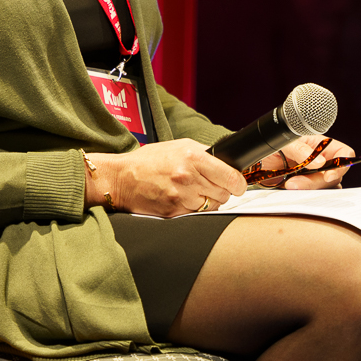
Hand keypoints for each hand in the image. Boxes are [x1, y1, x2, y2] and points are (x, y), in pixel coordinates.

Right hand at [85, 139, 247, 216]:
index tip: (237, 184)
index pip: (232, 177)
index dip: (238, 183)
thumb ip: (203, 153)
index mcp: (193, 157)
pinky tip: (184, 199)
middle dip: (222, 191)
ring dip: (208, 201)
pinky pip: (197, 215)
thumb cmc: (149, 161)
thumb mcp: (178, 146)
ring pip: (213, 206)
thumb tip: (227, 161)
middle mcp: (189, 177)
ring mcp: (181, 197)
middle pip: (225, 194)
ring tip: (194, 192)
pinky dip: (195, 209)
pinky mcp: (174, 213)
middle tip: (210, 186)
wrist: (122, 178)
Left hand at [253, 136, 354, 189]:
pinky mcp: (304, 188)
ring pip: (324, 188)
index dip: (342, 165)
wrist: (254, 161)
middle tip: (294, 182)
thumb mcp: (284, 142)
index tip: (328, 175)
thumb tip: (319, 163)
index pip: (344, 154)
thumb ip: (300, 150)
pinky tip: (288, 190)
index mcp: (321, 145)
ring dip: (308, 189)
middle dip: (316, 181)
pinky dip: (303, 196)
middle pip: (334, 175)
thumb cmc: (272, 144)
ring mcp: (313, 176)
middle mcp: (321, 161)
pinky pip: (312, 196)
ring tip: (288, 185)